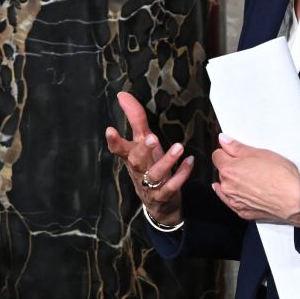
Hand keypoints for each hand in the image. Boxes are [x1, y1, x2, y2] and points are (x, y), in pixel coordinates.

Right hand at [104, 92, 193, 225]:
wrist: (158, 203)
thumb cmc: (149, 166)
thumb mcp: (143, 142)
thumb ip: (135, 119)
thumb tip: (123, 95)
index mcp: (131, 157)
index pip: (118, 149)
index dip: (114, 141)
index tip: (110, 130)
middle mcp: (138, 171)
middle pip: (136, 161)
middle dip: (143, 149)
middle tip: (151, 137)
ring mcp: (150, 185)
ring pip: (155, 174)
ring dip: (167, 161)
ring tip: (179, 147)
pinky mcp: (164, 195)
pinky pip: (172, 186)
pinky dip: (181, 174)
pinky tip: (190, 161)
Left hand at [211, 135, 299, 224]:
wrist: (294, 201)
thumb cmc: (281, 177)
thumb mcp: (260, 153)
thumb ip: (237, 147)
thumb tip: (224, 140)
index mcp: (230, 169)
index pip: (217, 156)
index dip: (226, 151)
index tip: (234, 151)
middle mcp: (228, 187)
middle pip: (223, 172)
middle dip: (233, 167)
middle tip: (250, 164)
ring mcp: (234, 201)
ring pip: (227, 187)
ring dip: (235, 182)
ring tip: (253, 179)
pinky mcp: (243, 212)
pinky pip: (234, 201)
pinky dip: (239, 196)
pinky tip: (248, 192)